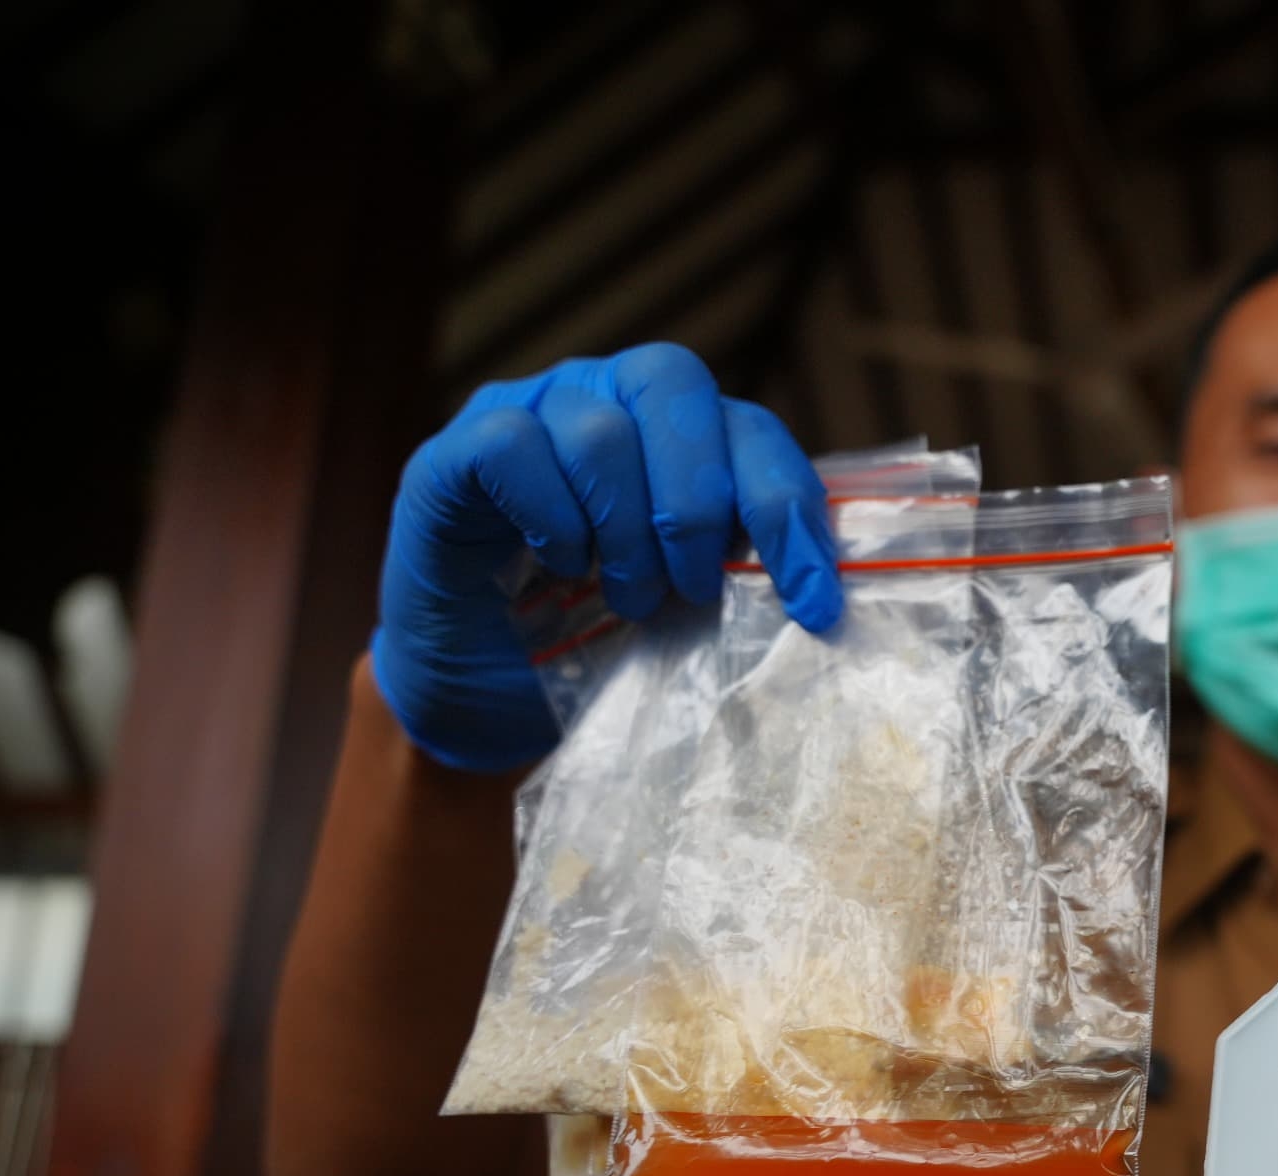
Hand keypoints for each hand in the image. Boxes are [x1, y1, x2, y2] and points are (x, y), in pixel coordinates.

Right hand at [370, 342, 841, 771]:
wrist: (483, 690)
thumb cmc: (598, 639)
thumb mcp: (690, 607)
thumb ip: (743, 573)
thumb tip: (824, 599)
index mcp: (677, 427)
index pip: (750, 428)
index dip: (788, 508)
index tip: (813, 602)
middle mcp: (603, 394)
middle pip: (672, 383)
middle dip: (698, 504)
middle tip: (694, 589)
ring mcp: (526, 411)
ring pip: (598, 428)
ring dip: (627, 531)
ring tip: (629, 601)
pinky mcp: (453, 452)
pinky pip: (514, 447)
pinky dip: (552, 517)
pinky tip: (562, 567)